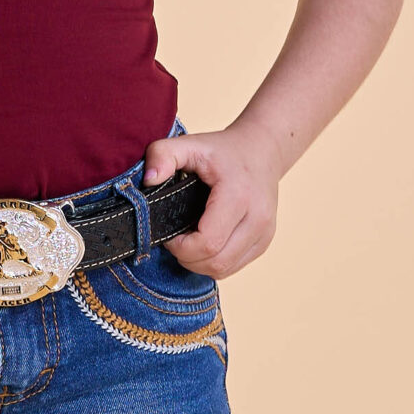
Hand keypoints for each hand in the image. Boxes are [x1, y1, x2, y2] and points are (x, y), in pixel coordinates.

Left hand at [141, 125, 281, 277]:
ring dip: (199, 263)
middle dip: (187, 257)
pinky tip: (204, 242)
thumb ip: (162, 155)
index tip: (169, 233)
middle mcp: (258, 218)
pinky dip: (213, 262)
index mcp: (238, 196)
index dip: (180, 247)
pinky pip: (233, 267)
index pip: (207, 243)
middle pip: (215, 262)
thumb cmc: (222, 150)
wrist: (262, 150)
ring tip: (189, 240)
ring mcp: (264, 233)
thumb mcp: (188, 144)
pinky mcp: (264, 242)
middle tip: (176, 238)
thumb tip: (148, 180)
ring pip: (224, 269)